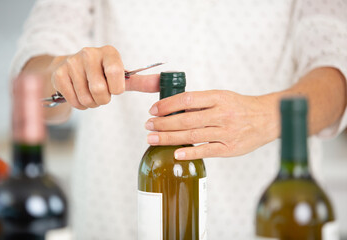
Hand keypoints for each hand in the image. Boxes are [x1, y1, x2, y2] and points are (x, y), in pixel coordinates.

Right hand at [49, 45, 159, 109]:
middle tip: (102, 94)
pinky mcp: (58, 74)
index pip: (116, 74)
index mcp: (109, 52)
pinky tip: (79, 94)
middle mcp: (89, 53)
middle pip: (100, 91)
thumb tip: (164, 82)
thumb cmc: (101, 73)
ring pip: (87, 98)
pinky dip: (80, 104)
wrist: (70, 67)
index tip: (114, 88)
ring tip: (90, 93)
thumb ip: (142, 81)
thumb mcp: (122, 76)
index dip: (116, 88)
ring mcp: (71, 63)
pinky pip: (74, 101)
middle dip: (103, 100)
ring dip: (92, 103)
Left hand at [145, 90, 278, 159]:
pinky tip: (175, 153)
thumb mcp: (223, 96)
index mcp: (218, 98)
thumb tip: (175, 109)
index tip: (153, 109)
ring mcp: (226, 132)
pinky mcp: (230, 148)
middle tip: (148, 126)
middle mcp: (222, 114)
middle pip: (186, 119)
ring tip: (152, 139)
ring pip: (193, 135)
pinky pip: (207, 151)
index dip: (167, 105)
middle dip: (163, 123)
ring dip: (169, 137)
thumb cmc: (241, 107)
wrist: (269, 118)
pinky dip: (190, 152)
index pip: (187, 99)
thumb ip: (201, 103)